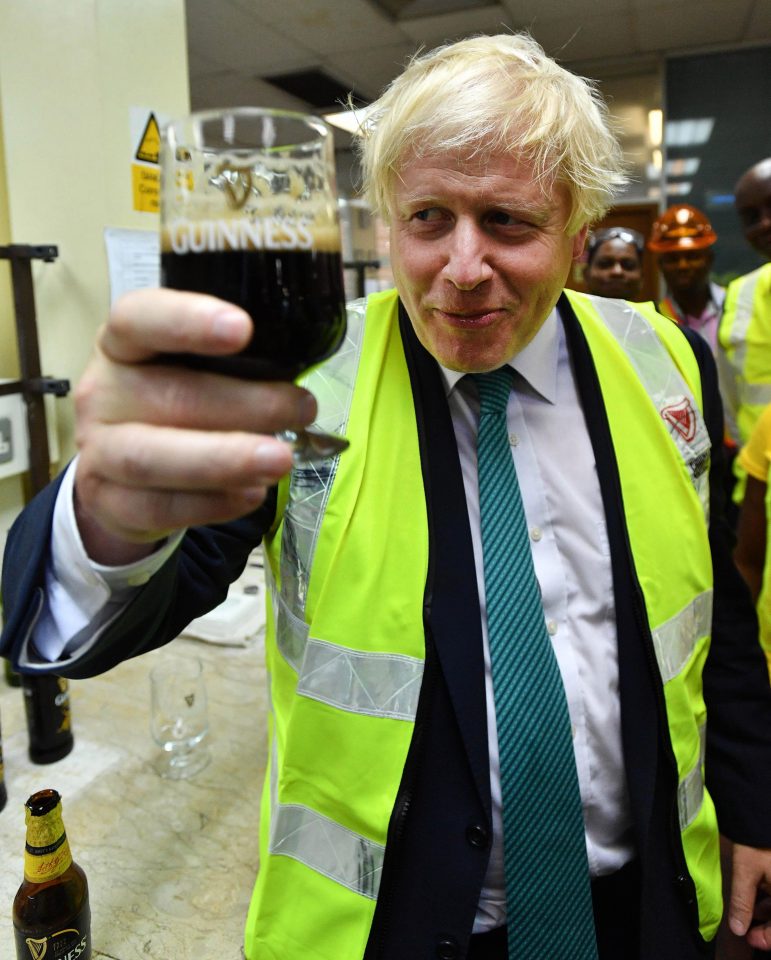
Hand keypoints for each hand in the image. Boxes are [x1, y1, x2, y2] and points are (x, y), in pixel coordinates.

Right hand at [73, 288, 315, 562]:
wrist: (121, 474)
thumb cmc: (171, 407)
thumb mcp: (190, 372)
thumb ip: (233, 368)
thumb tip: (297, 385)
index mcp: (122, 346)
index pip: (138, 320)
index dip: (187, 321)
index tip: (243, 329)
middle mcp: (102, 393)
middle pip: (167, 397)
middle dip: (244, 406)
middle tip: (301, 409)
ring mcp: (98, 451)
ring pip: (154, 458)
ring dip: (226, 460)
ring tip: (282, 459)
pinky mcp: (110, 503)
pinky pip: (160, 508)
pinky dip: (214, 503)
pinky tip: (252, 493)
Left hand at [728, 843, 770, 949]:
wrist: (761, 812)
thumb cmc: (756, 841)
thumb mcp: (746, 873)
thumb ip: (742, 903)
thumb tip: (738, 929)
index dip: (766, 938)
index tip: (748, 938)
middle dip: (767, 925)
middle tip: (747, 928)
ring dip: (768, 911)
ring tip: (750, 910)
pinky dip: (770, 897)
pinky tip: (757, 895)